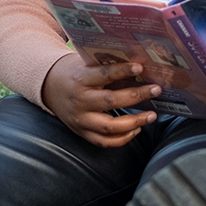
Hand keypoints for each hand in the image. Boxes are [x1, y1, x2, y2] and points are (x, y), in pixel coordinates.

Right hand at [40, 55, 162, 147]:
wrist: (49, 87)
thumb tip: (138, 68)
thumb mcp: (85, 63)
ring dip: (134, 122)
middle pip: (111, 101)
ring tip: (151, 116)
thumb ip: (106, 66)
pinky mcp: (81, 132)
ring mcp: (80, 119)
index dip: (122, 71)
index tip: (140, 67)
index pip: (104, 74)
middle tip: (156, 90)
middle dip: (137, 96)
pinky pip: (104, 141)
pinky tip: (136, 129)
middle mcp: (80, 101)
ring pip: (109, 127)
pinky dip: (122, 138)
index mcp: (80, 79)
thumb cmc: (74, 72)